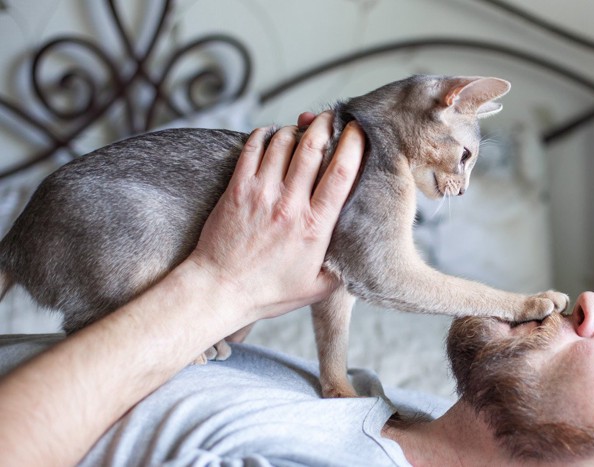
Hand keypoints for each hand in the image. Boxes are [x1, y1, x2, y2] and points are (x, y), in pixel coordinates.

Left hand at [190, 111, 363, 320]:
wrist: (219, 290)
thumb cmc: (268, 292)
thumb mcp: (318, 288)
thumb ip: (344, 268)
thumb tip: (362, 253)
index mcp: (315, 226)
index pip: (341, 172)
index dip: (353, 143)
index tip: (358, 130)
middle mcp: (289, 204)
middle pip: (312, 146)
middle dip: (326, 124)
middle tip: (333, 117)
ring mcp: (261, 193)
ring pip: (283, 141)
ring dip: (297, 129)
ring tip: (303, 129)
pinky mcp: (237, 188)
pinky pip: (253, 148)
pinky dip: (265, 134)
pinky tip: (273, 135)